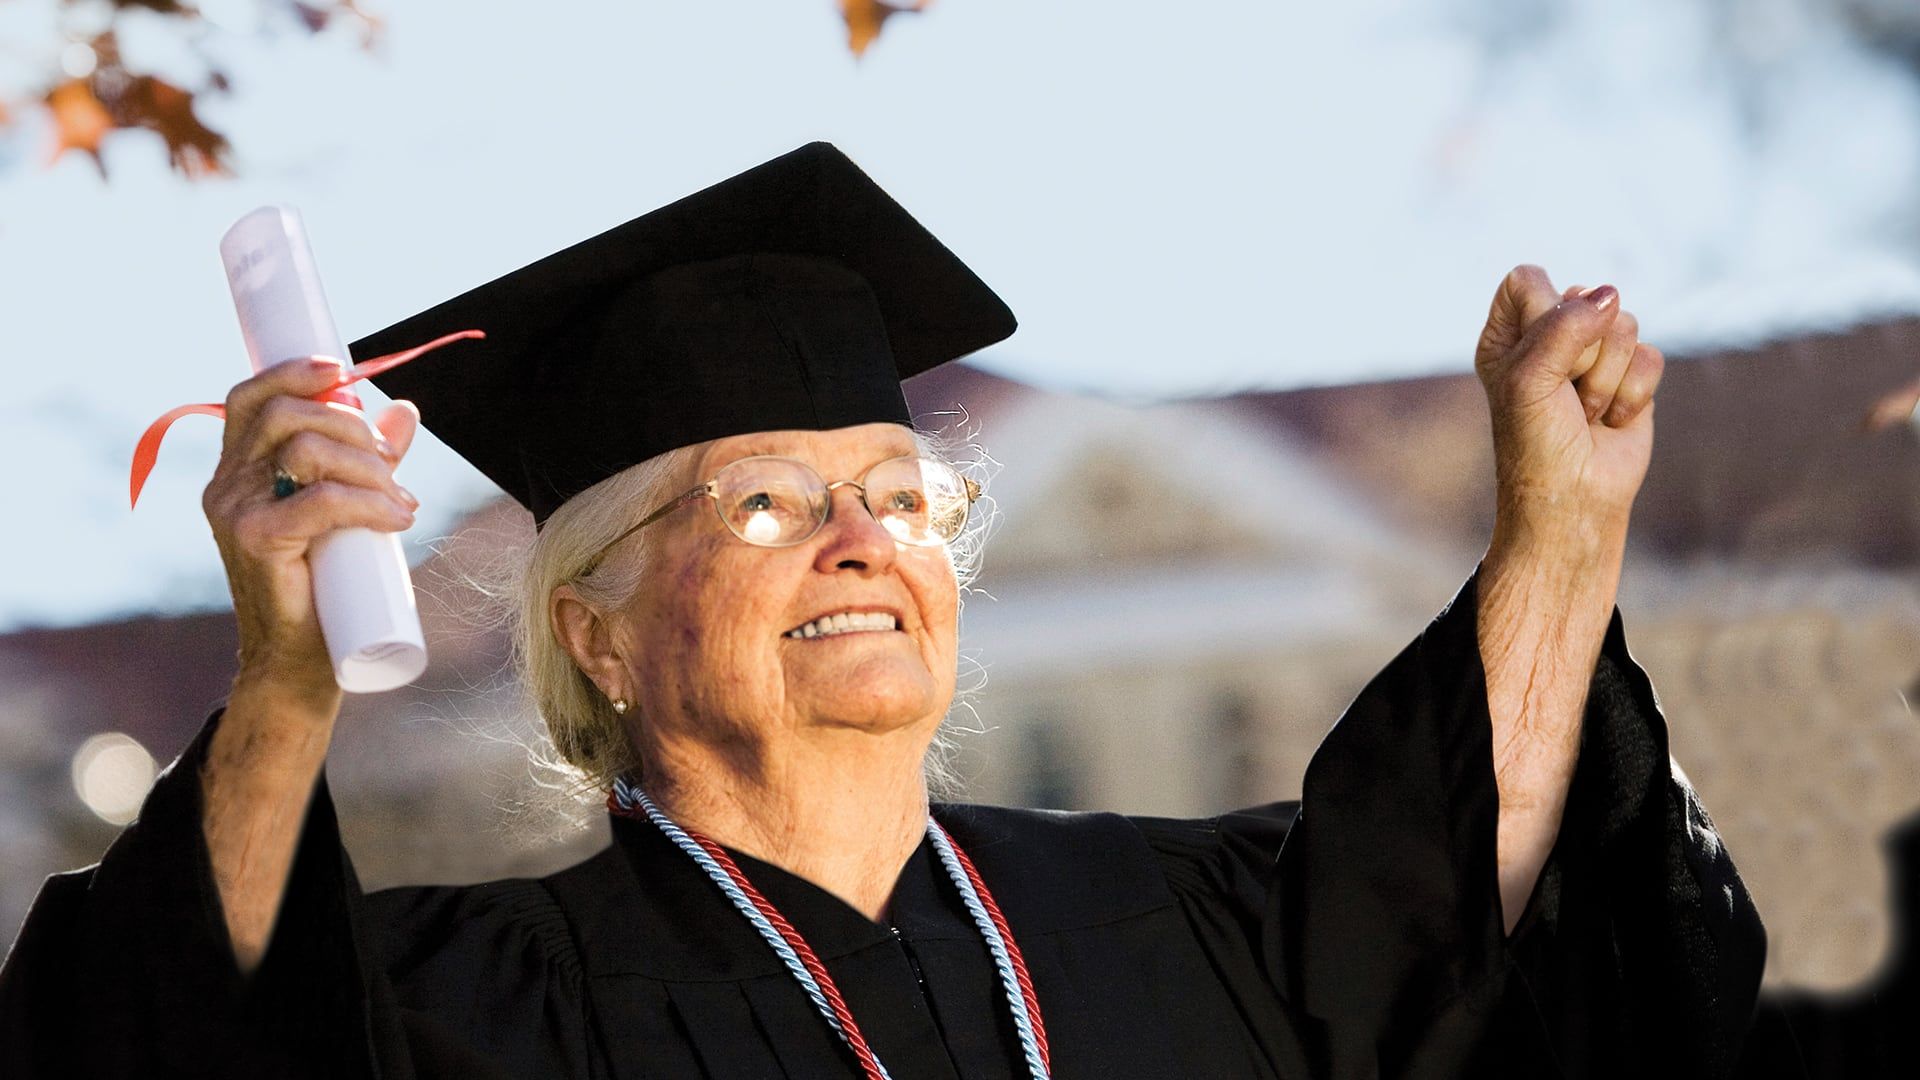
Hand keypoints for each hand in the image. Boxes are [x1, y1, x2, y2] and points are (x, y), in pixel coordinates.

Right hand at [201, 357, 420, 706]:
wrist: (300, 661)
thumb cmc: (325, 584)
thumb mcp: (348, 509)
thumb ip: (368, 460)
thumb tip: (404, 410)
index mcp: (238, 469)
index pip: (251, 398)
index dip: (294, 374)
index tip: (343, 370)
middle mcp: (226, 484)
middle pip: (286, 415)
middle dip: (351, 427)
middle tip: (392, 464)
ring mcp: (235, 511)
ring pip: (305, 450)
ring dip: (368, 468)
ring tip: (401, 502)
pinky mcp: (255, 541)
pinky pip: (321, 501)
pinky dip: (369, 503)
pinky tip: (398, 519)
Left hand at [1474, 265, 1664, 543]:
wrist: (1574, 498)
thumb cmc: (1536, 442)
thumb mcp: (1530, 379)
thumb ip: (1563, 326)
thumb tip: (1610, 295)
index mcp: (1508, 334)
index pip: (1529, 280)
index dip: (1544, 311)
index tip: (1536, 358)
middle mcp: (1550, 337)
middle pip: (1585, 298)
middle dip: (1580, 354)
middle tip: (1563, 396)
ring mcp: (1595, 355)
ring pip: (1624, 325)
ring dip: (1605, 378)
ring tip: (1584, 412)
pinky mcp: (1632, 375)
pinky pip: (1650, 356)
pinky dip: (1633, 394)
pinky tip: (1612, 420)